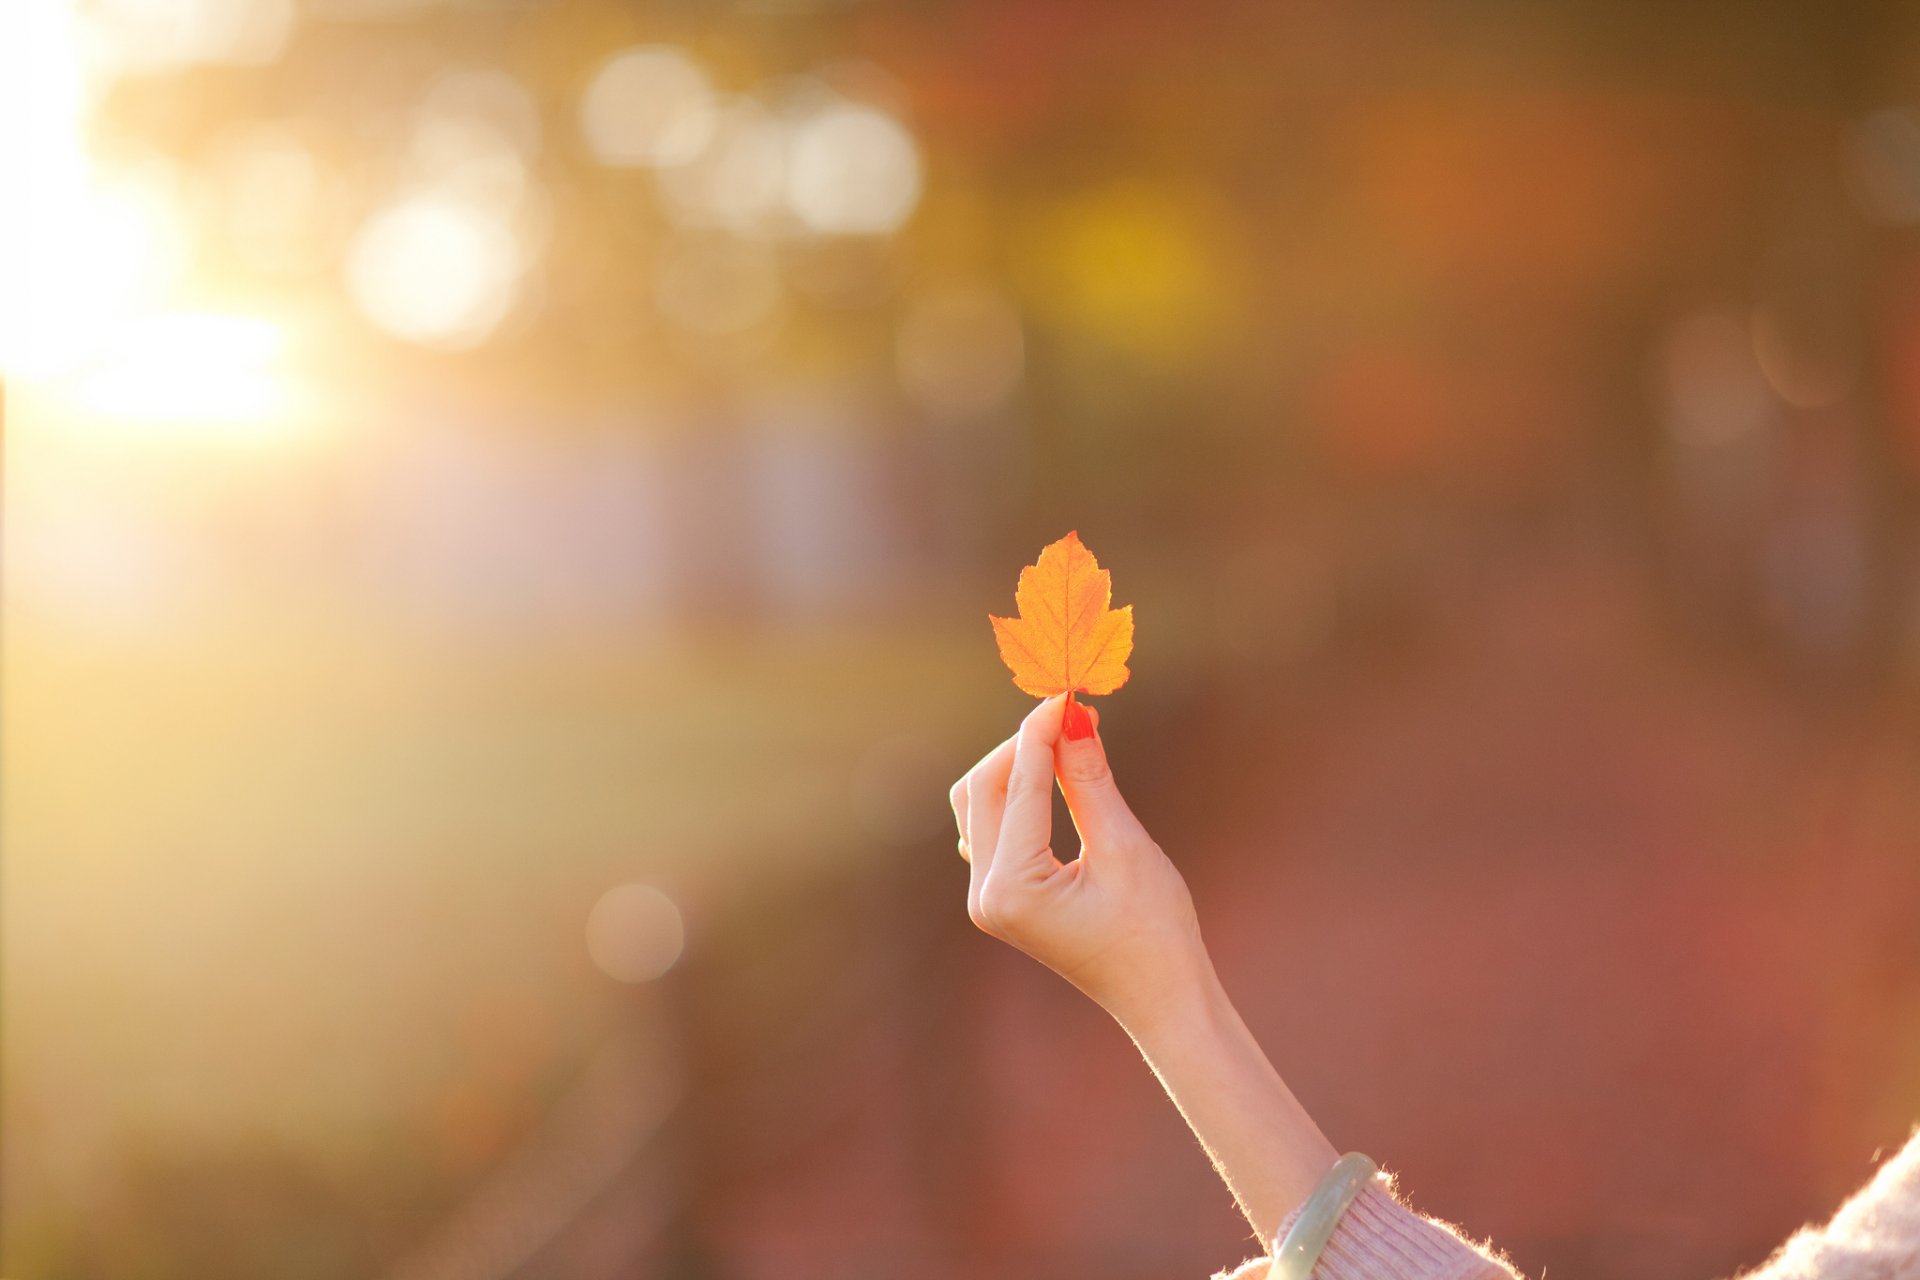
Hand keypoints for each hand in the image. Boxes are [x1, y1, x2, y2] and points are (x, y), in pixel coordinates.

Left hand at [948, 694, 1209, 1028]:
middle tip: (1074, 714)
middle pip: (984, 788)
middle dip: (1025, 745)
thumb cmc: (1155, 931)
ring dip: (1018, 766)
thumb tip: (1073, 717)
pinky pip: (993, 828)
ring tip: (1070, 739)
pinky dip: (1018, 794)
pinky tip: (1053, 776)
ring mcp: (988, 899)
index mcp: (1012, 889)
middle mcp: (986, 895)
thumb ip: (1090, 779)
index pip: (1018, 786)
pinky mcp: (1002, 897)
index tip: (1069, 691)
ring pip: (982, 804)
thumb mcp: (1124, 847)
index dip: (1043, 731)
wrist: (1162, 997)